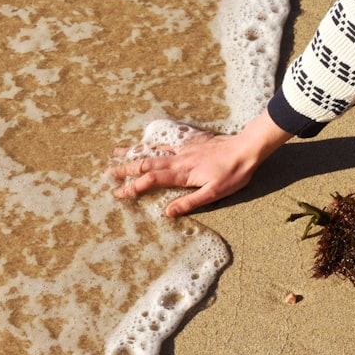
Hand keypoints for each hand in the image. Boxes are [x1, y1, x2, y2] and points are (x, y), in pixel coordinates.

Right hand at [107, 110, 292, 216]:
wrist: (247, 148)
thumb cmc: (233, 174)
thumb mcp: (214, 193)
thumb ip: (189, 202)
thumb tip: (167, 213)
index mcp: (182, 173)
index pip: (151, 181)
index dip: (132, 188)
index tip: (117, 193)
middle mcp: (178, 159)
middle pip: (146, 163)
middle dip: (125, 169)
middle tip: (107, 173)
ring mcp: (183, 148)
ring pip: (153, 149)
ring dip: (133, 152)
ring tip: (116, 152)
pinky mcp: (191, 141)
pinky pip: (165, 141)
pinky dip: (151, 142)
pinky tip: (146, 141)